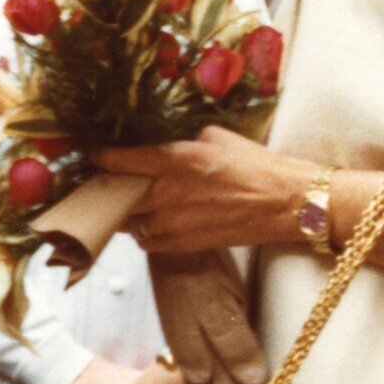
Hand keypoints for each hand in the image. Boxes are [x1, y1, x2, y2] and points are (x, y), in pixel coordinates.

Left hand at [98, 127, 308, 253]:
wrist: (287, 203)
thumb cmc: (256, 165)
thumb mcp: (216, 138)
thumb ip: (182, 144)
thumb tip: (163, 149)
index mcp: (175, 160)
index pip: (121, 161)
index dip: (103, 159)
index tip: (96, 158)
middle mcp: (168, 193)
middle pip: (118, 197)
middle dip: (111, 191)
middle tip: (110, 185)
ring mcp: (174, 223)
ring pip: (131, 223)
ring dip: (129, 214)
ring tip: (135, 205)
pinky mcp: (184, 245)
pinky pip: (148, 243)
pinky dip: (146, 234)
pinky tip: (154, 224)